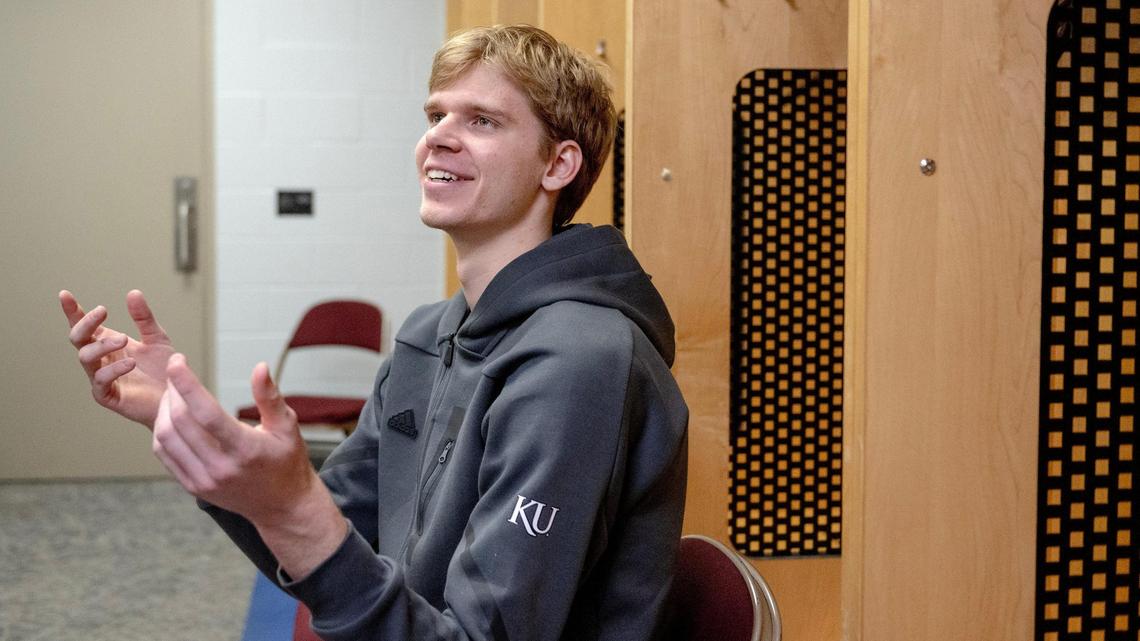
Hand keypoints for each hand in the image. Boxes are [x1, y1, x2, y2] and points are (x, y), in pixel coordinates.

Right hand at [60, 289, 174, 428]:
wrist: (176, 396)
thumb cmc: (163, 370)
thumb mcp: (156, 338)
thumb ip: (144, 318)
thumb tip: (133, 292)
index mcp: (107, 343)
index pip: (84, 326)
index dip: (72, 311)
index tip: (65, 295)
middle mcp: (100, 359)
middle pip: (78, 338)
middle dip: (85, 323)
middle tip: (103, 311)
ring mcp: (101, 378)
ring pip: (85, 358)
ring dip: (102, 345)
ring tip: (124, 338)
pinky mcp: (107, 396)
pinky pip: (100, 380)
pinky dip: (113, 369)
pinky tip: (130, 363)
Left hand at [154, 354, 345, 577]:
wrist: (282, 506)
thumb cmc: (287, 461)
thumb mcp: (287, 427)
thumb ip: (270, 397)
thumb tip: (260, 366)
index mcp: (245, 450)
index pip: (206, 412)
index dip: (186, 383)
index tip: (177, 361)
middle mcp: (220, 468)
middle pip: (180, 422)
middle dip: (173, 391)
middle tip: (176, 373)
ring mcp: (203, 480)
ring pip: (165, 438)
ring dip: (163, 410)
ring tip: (173, 393)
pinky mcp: (192, 487)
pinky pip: (165, 454)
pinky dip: (162, 430)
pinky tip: (172, 416)